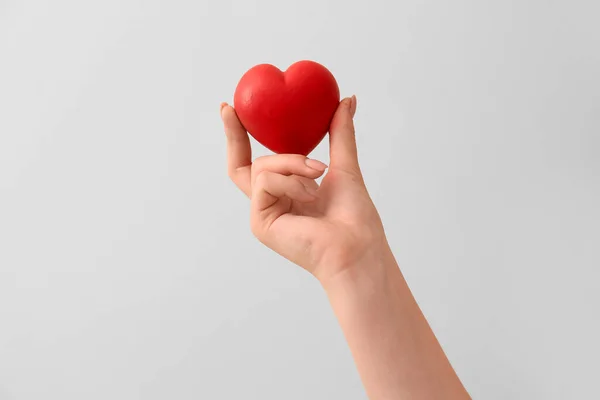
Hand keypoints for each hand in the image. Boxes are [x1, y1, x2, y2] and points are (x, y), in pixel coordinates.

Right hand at [220, 96, 387, 284]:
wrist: (357, 247)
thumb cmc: (354, 217)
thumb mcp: (344, 165)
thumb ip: (340, 133)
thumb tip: (348, 100)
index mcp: (286, 192)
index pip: (258, 162)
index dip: (243, 137)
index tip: (235, 109)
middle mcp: (270, 202)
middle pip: (241, 165)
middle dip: (233, 135)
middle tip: (228, 108)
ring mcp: (263, 213)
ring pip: (262, 167)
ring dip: (293, 163)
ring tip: (319, 175)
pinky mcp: (260, 222)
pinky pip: (265, 182)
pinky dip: (291, 181)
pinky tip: (311, 194)